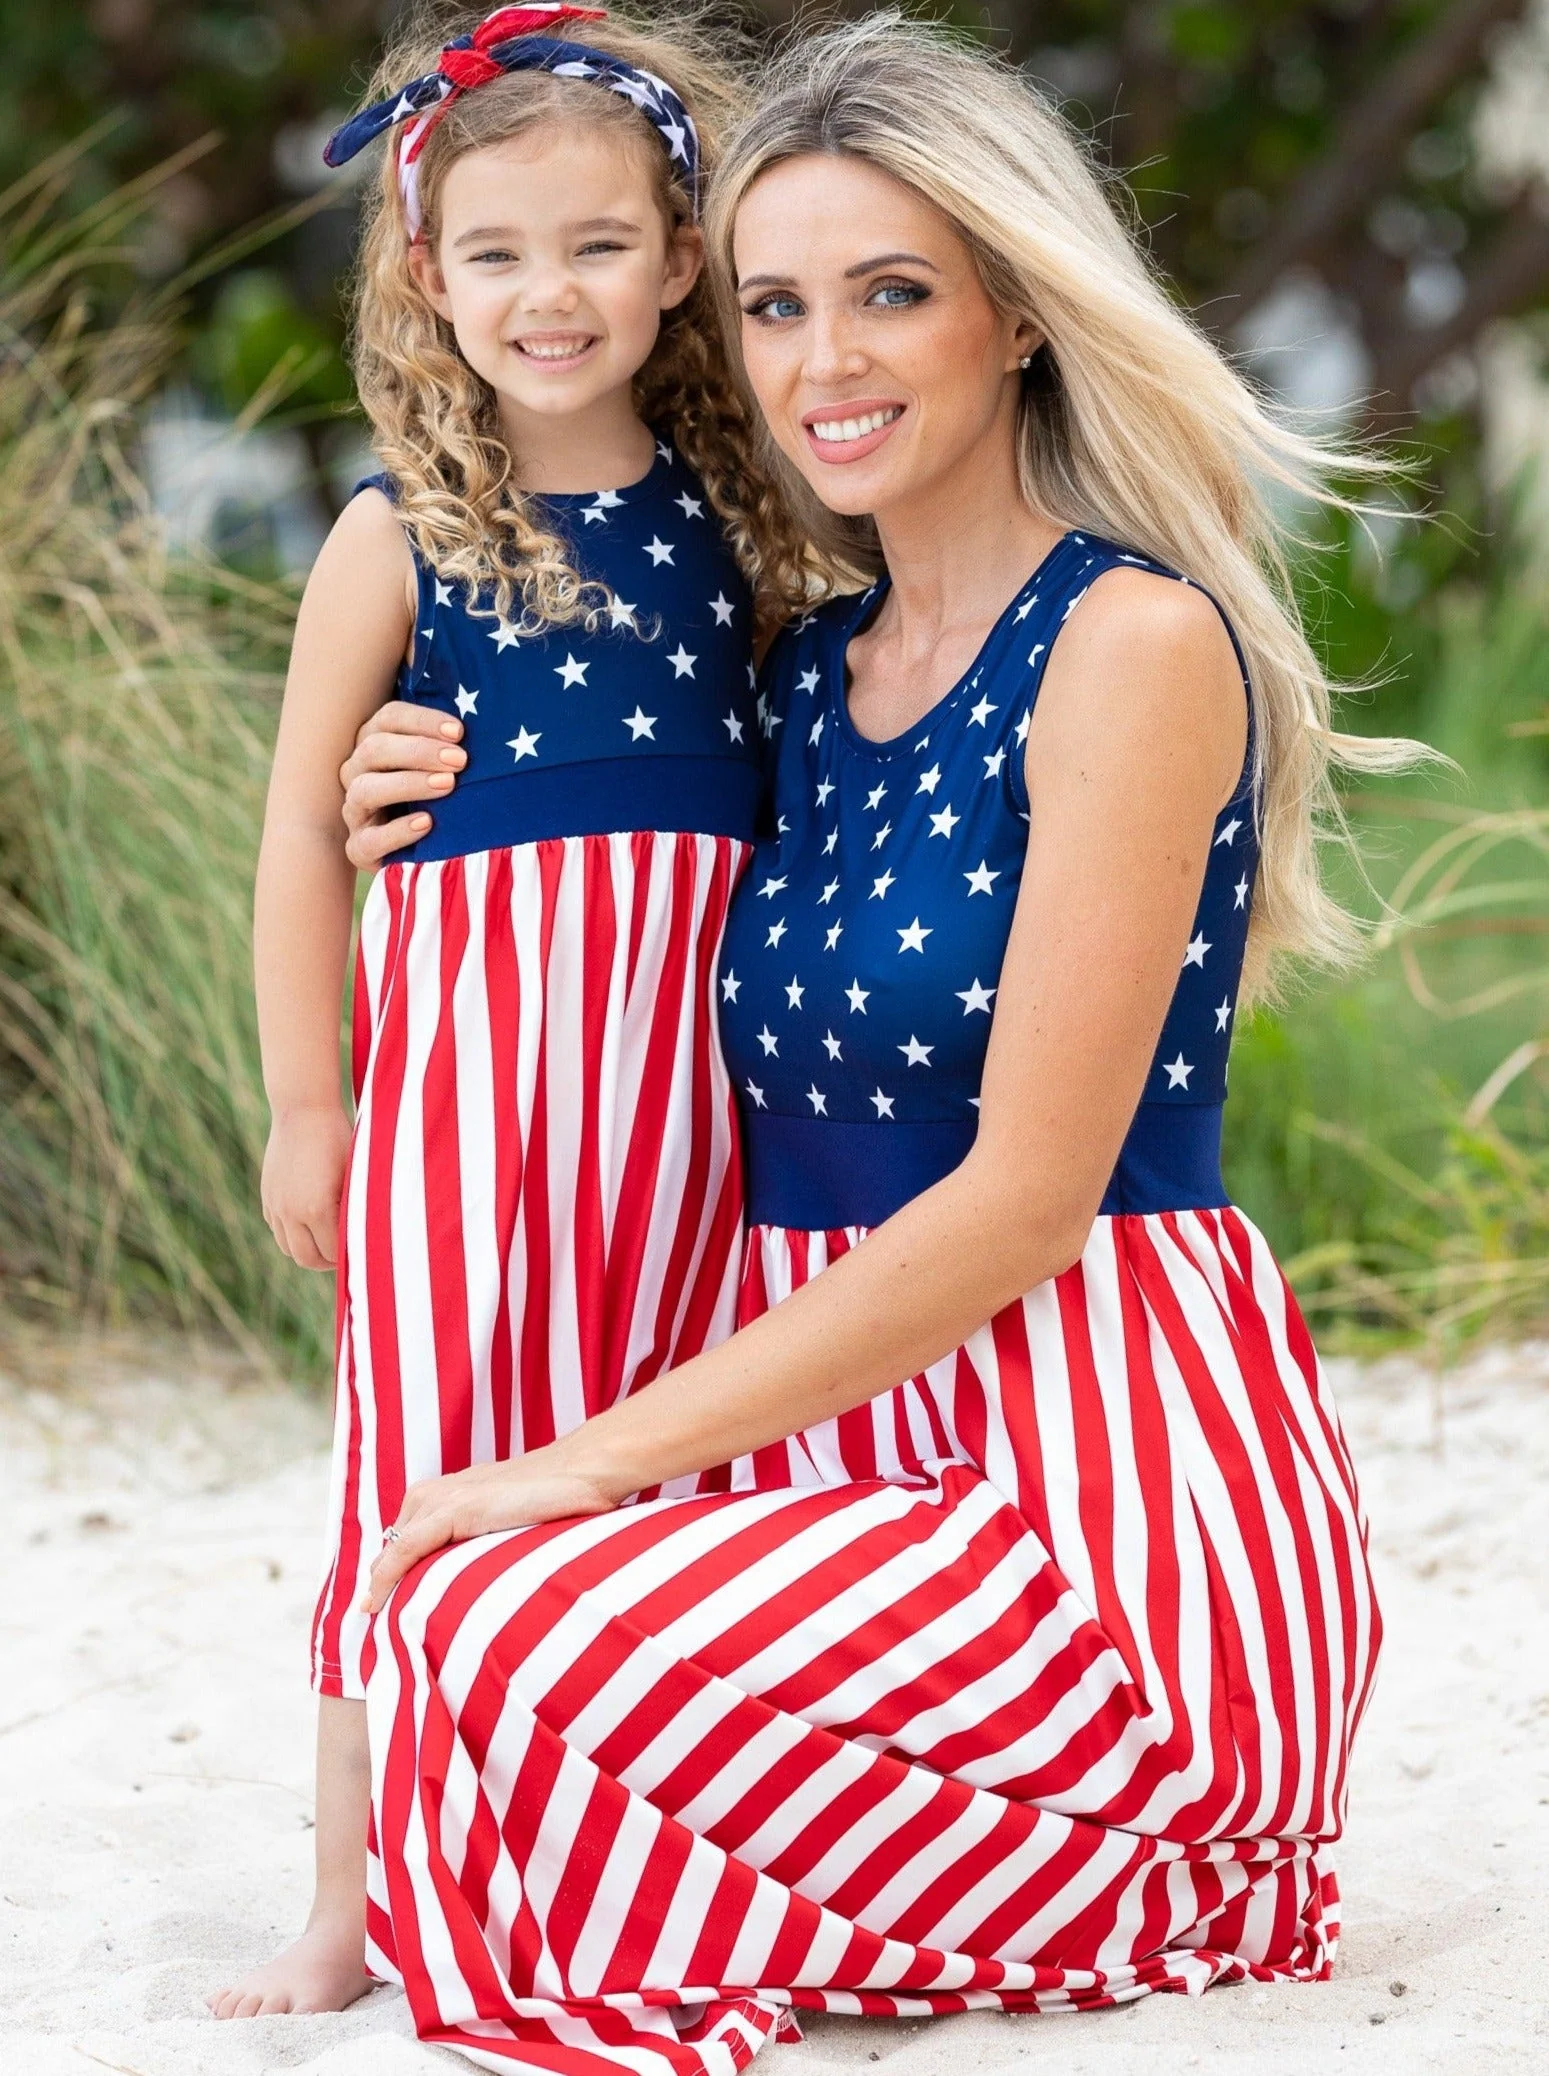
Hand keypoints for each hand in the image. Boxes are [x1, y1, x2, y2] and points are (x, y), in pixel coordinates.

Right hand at [260, 1104, 351, 1268]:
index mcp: (316, 1207)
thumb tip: (365, 1236)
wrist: (303, 1109)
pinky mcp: (268, 1196)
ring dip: (308, 1251)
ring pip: (288, 1247)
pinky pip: (277, 1229)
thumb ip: (353, 1208)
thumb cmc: (338, 1138)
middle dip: (327, 1263)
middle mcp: (290, 1211)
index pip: (333, 1252)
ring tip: (328, 1244)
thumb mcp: (353, 1174)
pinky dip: (292, 1235)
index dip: (349, 1257)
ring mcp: (275, 1204)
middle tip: (345, 1257)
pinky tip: (310, 1224)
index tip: (363, 1254)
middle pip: (306, 1258)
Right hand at [339, 702, 466, 870]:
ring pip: (366, 789)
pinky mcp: (359, 847)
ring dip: (408, 784)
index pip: (388, 718)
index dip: (422, 721)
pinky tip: (427, 823)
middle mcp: (358, 771)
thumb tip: (456, 679)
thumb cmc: (435, 795)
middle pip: (375, 749)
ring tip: (448, 785)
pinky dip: (398, 831)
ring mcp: (355, 810)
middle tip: (460, 759)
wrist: (419, 850)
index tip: (459, 731)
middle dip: (419, 751)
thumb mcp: (442, 763)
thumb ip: (448, 735)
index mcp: (375, 742)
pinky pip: (369, 840)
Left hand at [363, 1449, 620, 1610]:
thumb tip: (490, 1573)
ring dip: (380, 1583)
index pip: (405, 1536)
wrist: (585, 1469)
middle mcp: (439, 1491)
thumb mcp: (515, 1519)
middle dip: (382, 1579)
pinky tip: (374, 1604)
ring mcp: (444, 1498)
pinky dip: (385, 1578)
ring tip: (372, 1619)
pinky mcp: (455, 1509)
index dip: (391, 1571)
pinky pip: (405, 1549)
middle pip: (393, 1544)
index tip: (381, 1606)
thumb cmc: (561, 1497)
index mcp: (450, 1491)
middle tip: (374, 1620)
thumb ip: (492, 1536)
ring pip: (394, 1549)